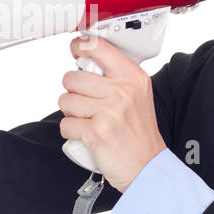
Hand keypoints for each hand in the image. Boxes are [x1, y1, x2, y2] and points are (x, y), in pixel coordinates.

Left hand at [57, 34, 166, 193]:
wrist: (147, 167)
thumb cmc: (139, 133)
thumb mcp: (137, 95)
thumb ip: (116, 77)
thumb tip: (84, 60)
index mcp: (133, 77)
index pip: (98, 47)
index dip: (80, 46)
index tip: (76, 49)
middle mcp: (123, 91)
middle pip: (73, 77)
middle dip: (72, 91)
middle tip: (85, 103)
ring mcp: (110, 111)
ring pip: (65, 100)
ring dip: (70, 112)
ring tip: (87, 119)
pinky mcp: (96, 132)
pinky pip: (66, 123)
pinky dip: (70, 131)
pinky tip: (85, 134)